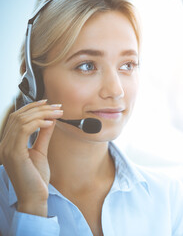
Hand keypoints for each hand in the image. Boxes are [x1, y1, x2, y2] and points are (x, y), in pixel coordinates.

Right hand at [0, 100, 62, 216]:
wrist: (34, 197)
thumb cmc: (36, 178)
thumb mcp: (41, 151)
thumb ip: (43, 135)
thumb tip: (49, 120)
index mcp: (9, 144)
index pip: (17, 118)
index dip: (32, 107)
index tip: (49, 103)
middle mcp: (4, 144)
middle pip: (19, 116)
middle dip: (40, 108)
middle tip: (58, 106)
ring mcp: (7, 149)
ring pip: (21, 120)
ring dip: (42, 113)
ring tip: (58, 113)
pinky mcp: (14, 153)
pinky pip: (24, 130)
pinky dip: (38, 123)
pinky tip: (50, 122)